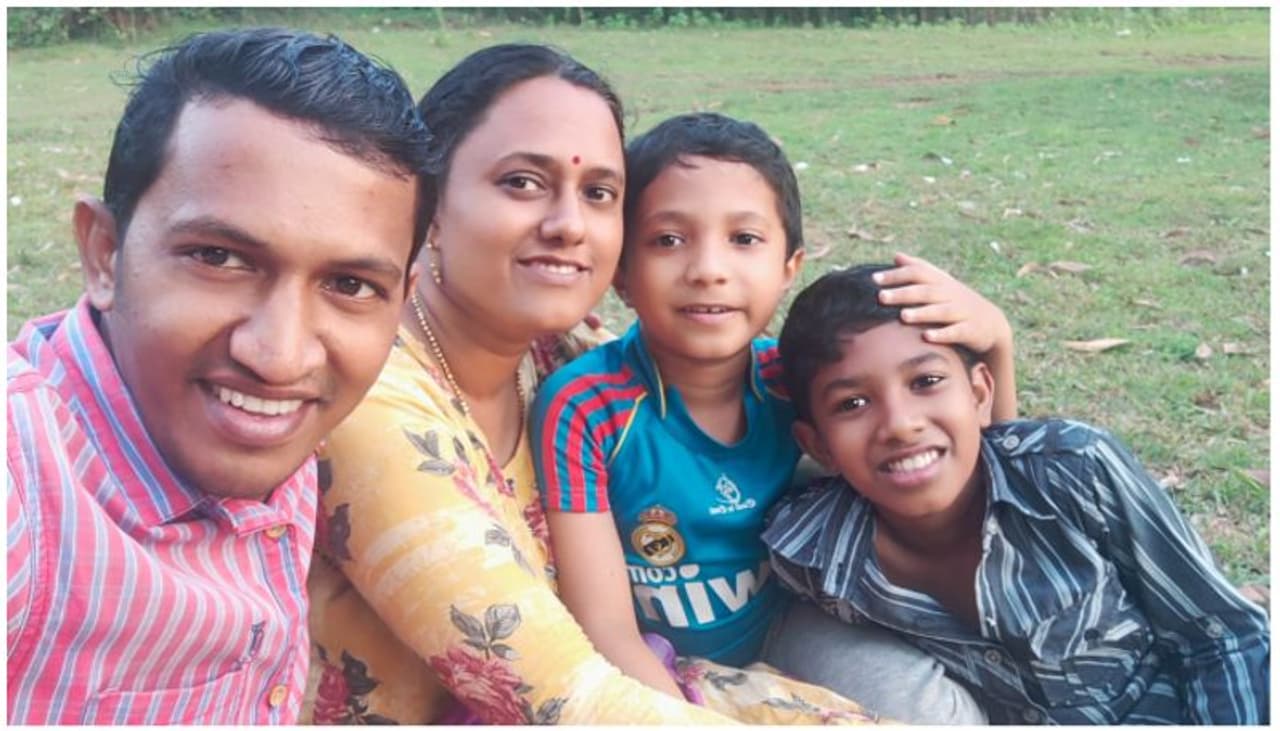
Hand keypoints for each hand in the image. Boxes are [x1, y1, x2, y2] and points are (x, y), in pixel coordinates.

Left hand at [873, 251, 1011, 355]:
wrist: (991, 323)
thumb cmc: (956, 301)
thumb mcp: (940, 283)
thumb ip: (919, 269)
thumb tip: (896, 255)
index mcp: (940, 282)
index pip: (918, 273)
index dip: (897, 275)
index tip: (873, 278)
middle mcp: (950, 294)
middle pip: (925, 291)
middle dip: (903, 293)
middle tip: (881, 297)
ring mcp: (962, 312)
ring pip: (941, 311)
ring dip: (922, 313)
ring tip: (903, 316)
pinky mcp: (970, 330)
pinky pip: (956, 332)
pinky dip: (943, 334)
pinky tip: (927, 337)